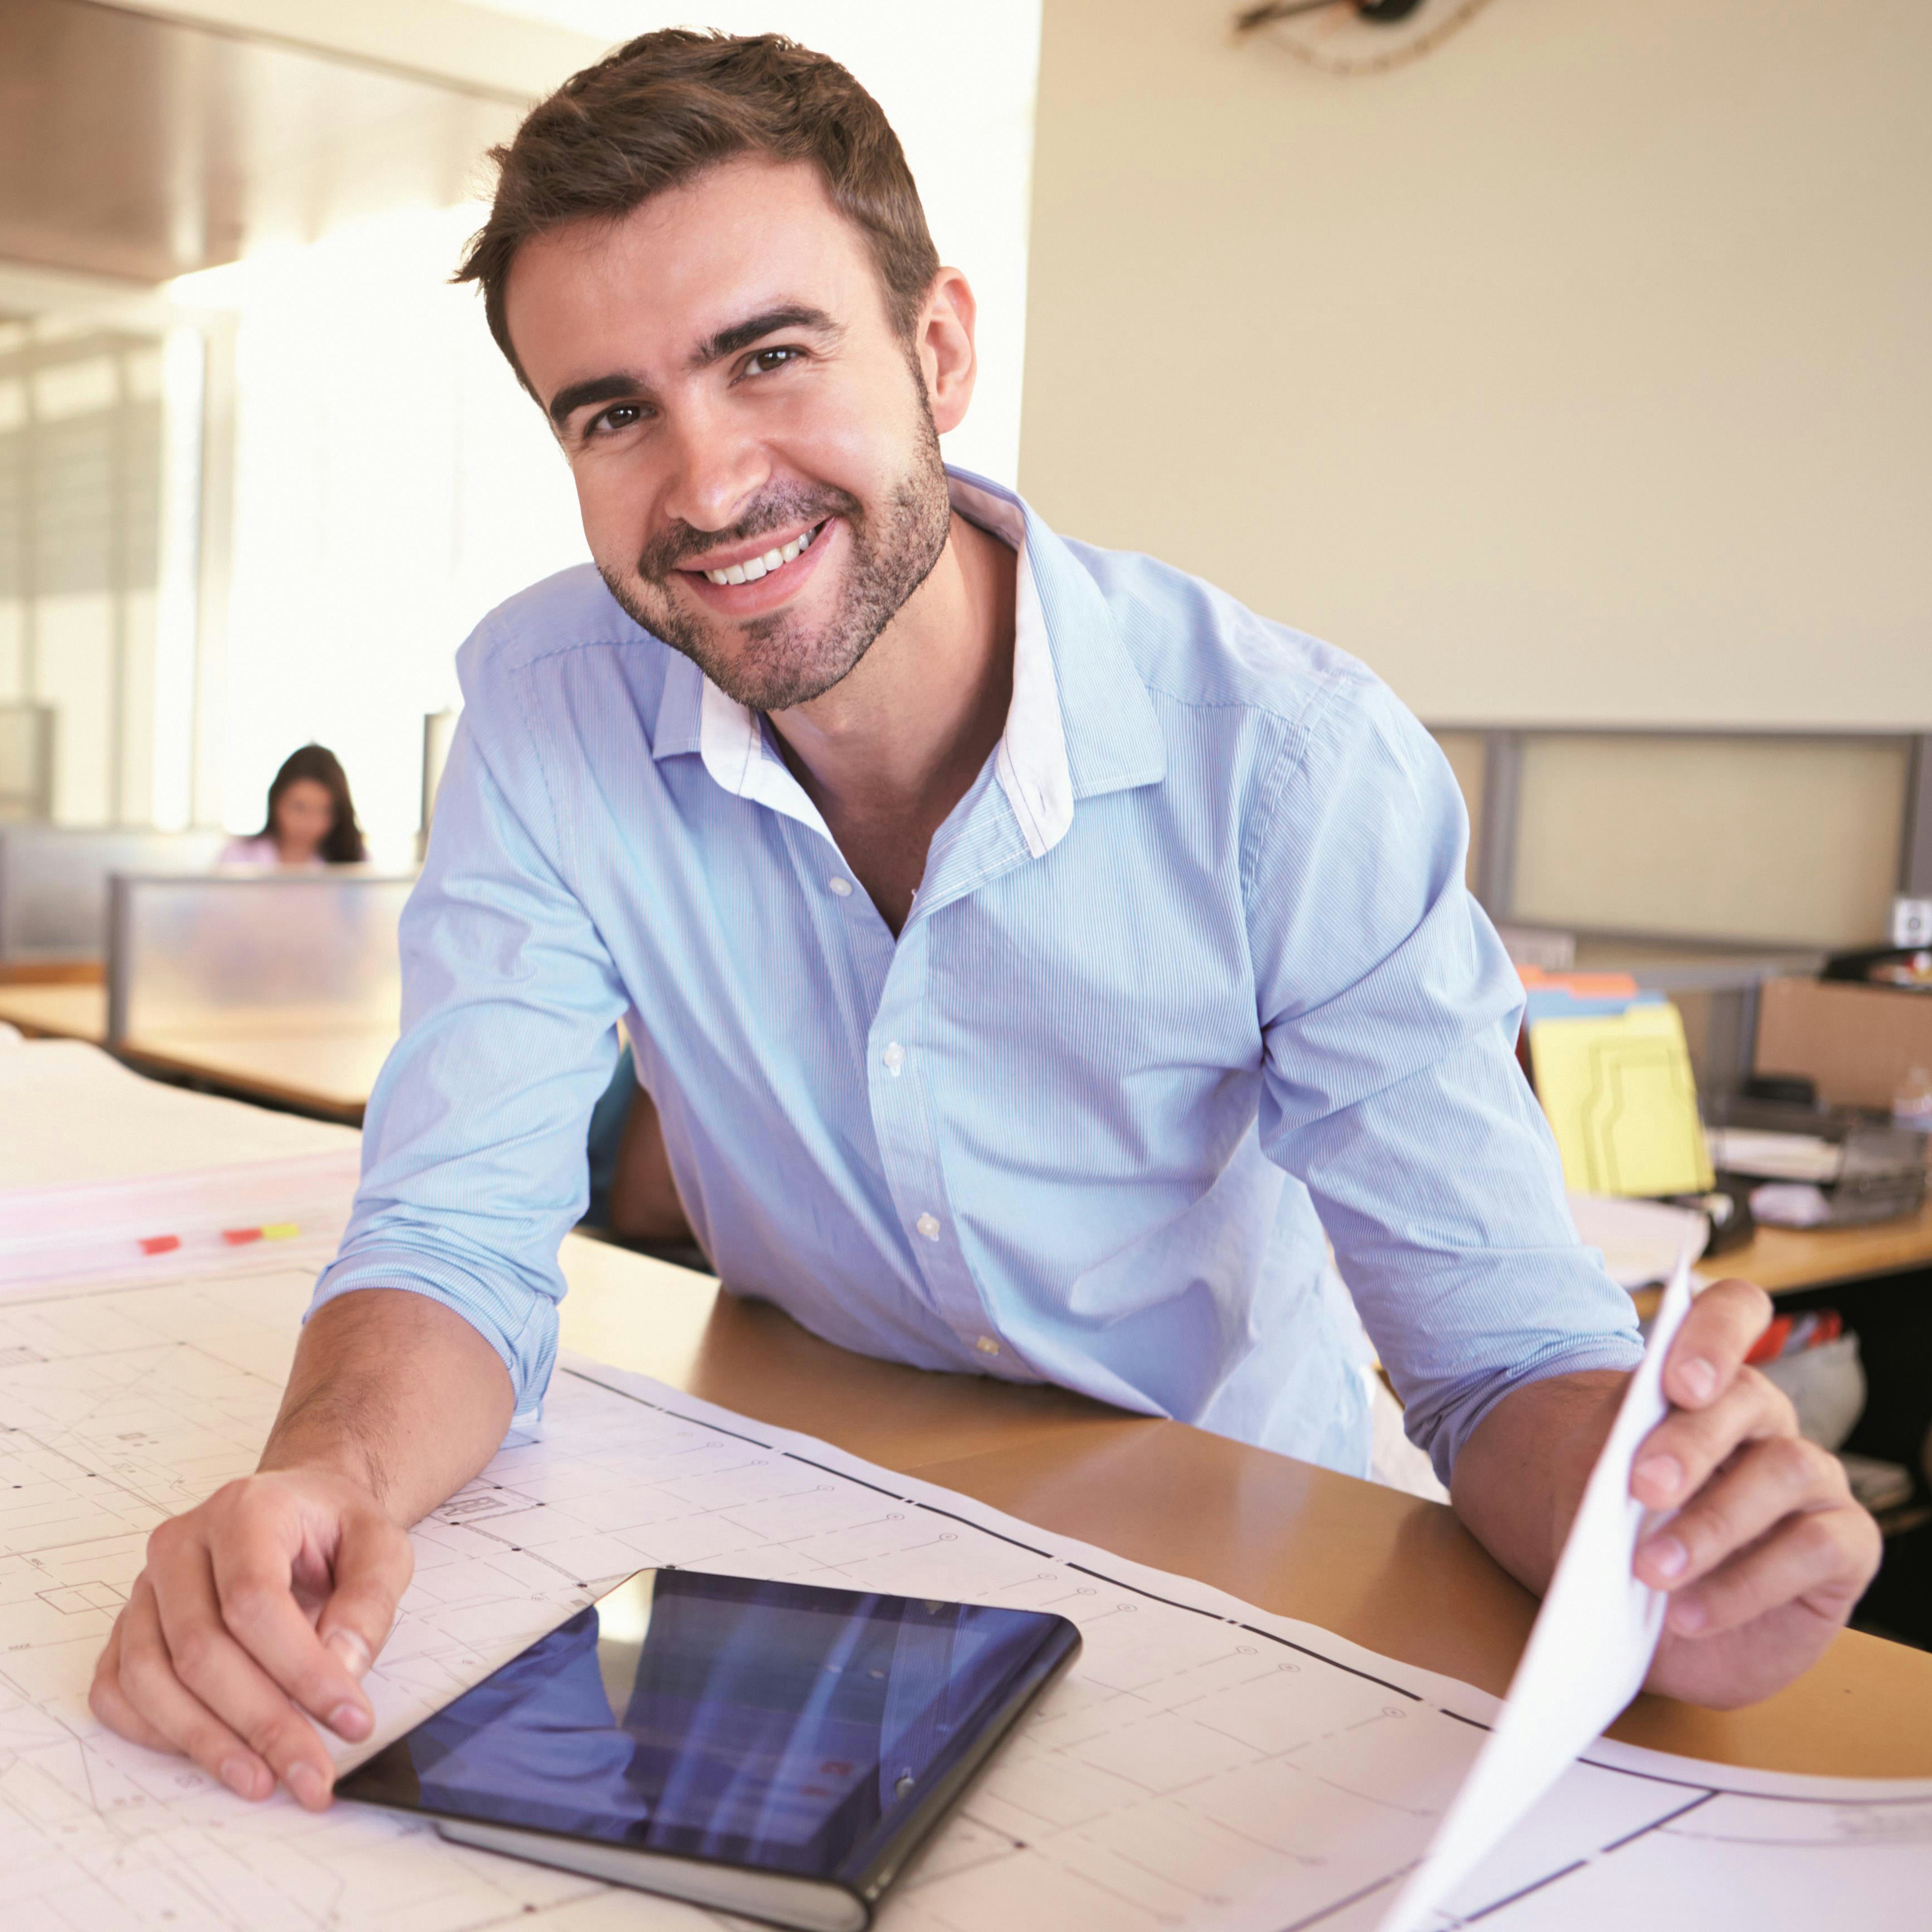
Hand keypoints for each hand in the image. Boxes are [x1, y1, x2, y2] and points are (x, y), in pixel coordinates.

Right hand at [90, 1468, 413, 1807]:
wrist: (300, 1509)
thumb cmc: (335, 1529)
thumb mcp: (383, 1546)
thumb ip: (369, 1603)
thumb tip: (341, 1668)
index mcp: (244, 1511)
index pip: (254, 1602)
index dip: (301, 1670)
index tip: (350, 1719)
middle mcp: (180, 1546)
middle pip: (200, 1650)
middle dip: (262, 1724)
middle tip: (311, 1774)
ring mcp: (145, 1589)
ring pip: (151, 1679)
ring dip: (207, 1743)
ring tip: (264, 1781)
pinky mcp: (128, 1627)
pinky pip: (119, 1692)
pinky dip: (157, 1734)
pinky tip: (213, 1756)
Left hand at [1632, 1277, 1880, 1707]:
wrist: (1638, 1614)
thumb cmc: (1616, 1533)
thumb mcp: (1592, 1492)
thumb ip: (1601, 1465)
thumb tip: (1611, 1478)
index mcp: (1704, 1380)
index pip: (1733, 1314)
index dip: (1715, 1333)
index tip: (1678, 1382)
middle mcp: (1766, 1420)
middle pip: (1751, 1396)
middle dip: (1692, 1442)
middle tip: (1641, 1488)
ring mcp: (1812, 1479)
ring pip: (1785, 1470)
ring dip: (1714, 1524)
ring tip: (1652, 1569)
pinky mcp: (1844, 1545)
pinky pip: (1815, 1549)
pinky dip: (1746, 1583)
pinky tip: (1689, 1612)